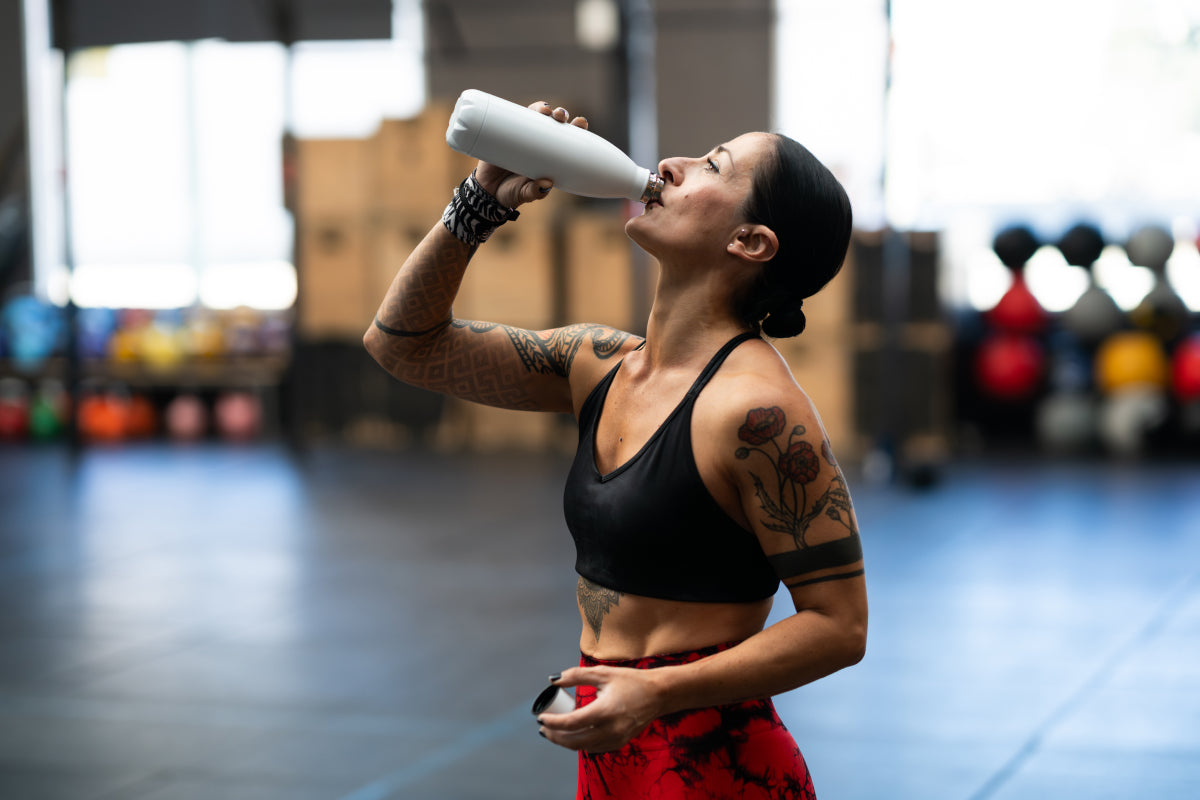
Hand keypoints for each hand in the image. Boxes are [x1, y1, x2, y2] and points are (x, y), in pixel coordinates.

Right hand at [474, 102, 587, 207]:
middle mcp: (538, 144)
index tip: (580, 123)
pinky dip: (522, 111)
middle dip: (561, 115)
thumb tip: (546, 183)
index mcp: (549, 157)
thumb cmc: (510, 193)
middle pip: (553, 123)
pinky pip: (515, 118)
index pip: (567, 139)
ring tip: (545, 110)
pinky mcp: (505, 133)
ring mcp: (522, 137)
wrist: (485, 191)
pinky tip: (528, 108)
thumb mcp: (524, 194)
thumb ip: (535, 192)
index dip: (576, 129)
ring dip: (543, 108)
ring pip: (535, 116)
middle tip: (560, 116)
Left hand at [537, 665, 662, 752]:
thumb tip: (553, 680)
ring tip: (554, 731)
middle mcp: (610, 729)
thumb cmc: (631, 681)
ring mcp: (616, 739)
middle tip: (543, 727)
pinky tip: (573, 734)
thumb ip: (576, 675)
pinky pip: (594, 748)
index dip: (553, 722)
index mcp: (605, 711)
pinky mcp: (620, 743)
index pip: (571, 723)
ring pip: (583, 747)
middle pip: (574, 740)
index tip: (540, 718)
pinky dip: (580, 743)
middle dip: (555, 736)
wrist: (658, 695)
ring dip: (565, 742)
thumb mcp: (603, 673)